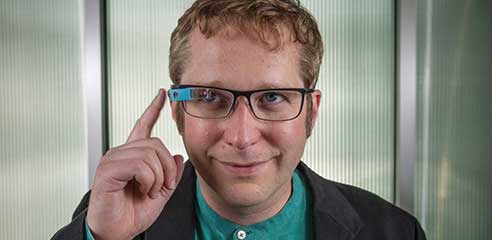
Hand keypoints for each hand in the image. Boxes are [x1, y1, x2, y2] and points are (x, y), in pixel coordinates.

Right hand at [86, 89, 184, 239]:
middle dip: (167, 167)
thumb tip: (177, 155)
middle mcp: (122, 153)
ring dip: (158, 177)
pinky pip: (140, 165)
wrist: (116, 232)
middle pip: (156, 143)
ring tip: (149, 191)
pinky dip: (148, 180)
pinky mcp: (108, 169)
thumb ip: (170, 173)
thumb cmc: (132, 213)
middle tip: (163, 186)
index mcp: (134, 157)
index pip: (143, 125)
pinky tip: (141, 189)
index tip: (162, 94)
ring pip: (150, 154)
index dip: (153, 109)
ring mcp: (114, 159)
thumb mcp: (160, 192)